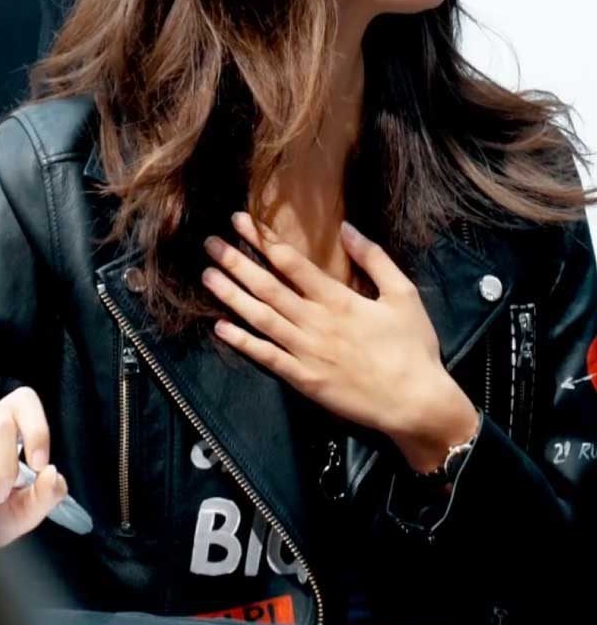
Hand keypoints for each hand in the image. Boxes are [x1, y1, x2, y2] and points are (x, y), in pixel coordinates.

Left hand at [202, 214, 477, 468]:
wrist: (417, 403)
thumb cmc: (413, 347)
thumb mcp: (403, 294)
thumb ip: (375, 258)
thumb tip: (347, 227)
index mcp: (338, 299)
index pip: (291, 262)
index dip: (263, 240)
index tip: (240, 221)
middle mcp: (316, 322)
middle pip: (267, 286)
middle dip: (236, 261)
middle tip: (209, 243)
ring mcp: (306, 352)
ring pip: (260, 318)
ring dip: (231, 296)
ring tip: (207, 276)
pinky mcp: (304, 380)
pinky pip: (266, 358)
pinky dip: (242, 342)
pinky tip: (220, 328)